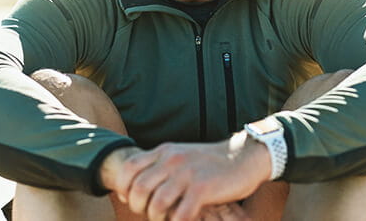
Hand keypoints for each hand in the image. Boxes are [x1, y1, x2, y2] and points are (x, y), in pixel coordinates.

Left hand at [101, 132, 271, 220]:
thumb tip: (131, 190)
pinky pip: (180, 214)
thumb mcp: (180, 157)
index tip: (128, 199)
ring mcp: (187, 173)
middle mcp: (172, 160)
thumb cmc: (209, 163)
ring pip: (156, 204)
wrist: (243, 156)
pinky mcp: (203, 188)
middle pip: (138, 188)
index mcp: (164, 151)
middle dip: (138, 206)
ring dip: (156, 218)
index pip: (129, 167)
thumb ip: (158, 167)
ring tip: (165, 218)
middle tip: (147, 212)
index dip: (122, 186)